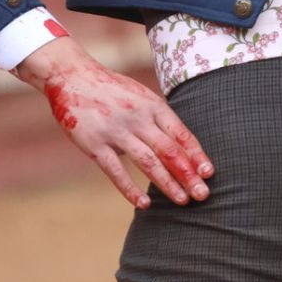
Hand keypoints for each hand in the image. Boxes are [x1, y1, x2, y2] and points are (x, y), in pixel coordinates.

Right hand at [15, 37, 213, 208]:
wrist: (73, 77)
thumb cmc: (111, 89)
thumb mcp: (141, 96)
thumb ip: (158, 118)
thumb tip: (179, 144)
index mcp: (152, 105)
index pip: (181, 133)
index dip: (196, 154)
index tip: (209, 172)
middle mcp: (138, 118)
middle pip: (169, 150)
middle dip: (188, 174)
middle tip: (202, 195)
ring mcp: (116, 131)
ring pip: (148, 161)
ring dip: (167, 183)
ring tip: (182, 200)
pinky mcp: (95, 144)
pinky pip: (116, 170)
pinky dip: (130, 188)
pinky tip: (144, 204)